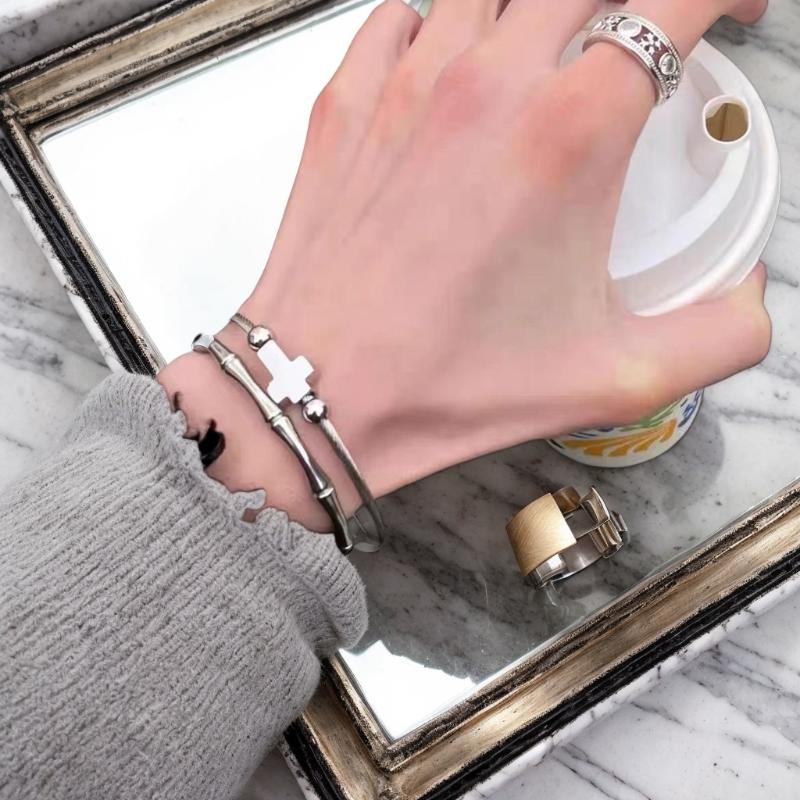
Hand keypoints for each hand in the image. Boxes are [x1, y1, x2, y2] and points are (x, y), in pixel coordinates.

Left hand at [160, 0, 770, 530]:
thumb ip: (718, 335)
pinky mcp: (346, 102)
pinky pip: (403, 15)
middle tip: (648, 35)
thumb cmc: (446, 387)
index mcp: (570, 132)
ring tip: (553, 54)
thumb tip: (752, 299)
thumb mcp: (615, 378)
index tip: (727, 17)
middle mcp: (489, 83)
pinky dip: (442, 22)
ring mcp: (407, 82)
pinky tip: (455, 66)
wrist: (323, 395)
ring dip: (539, 8)